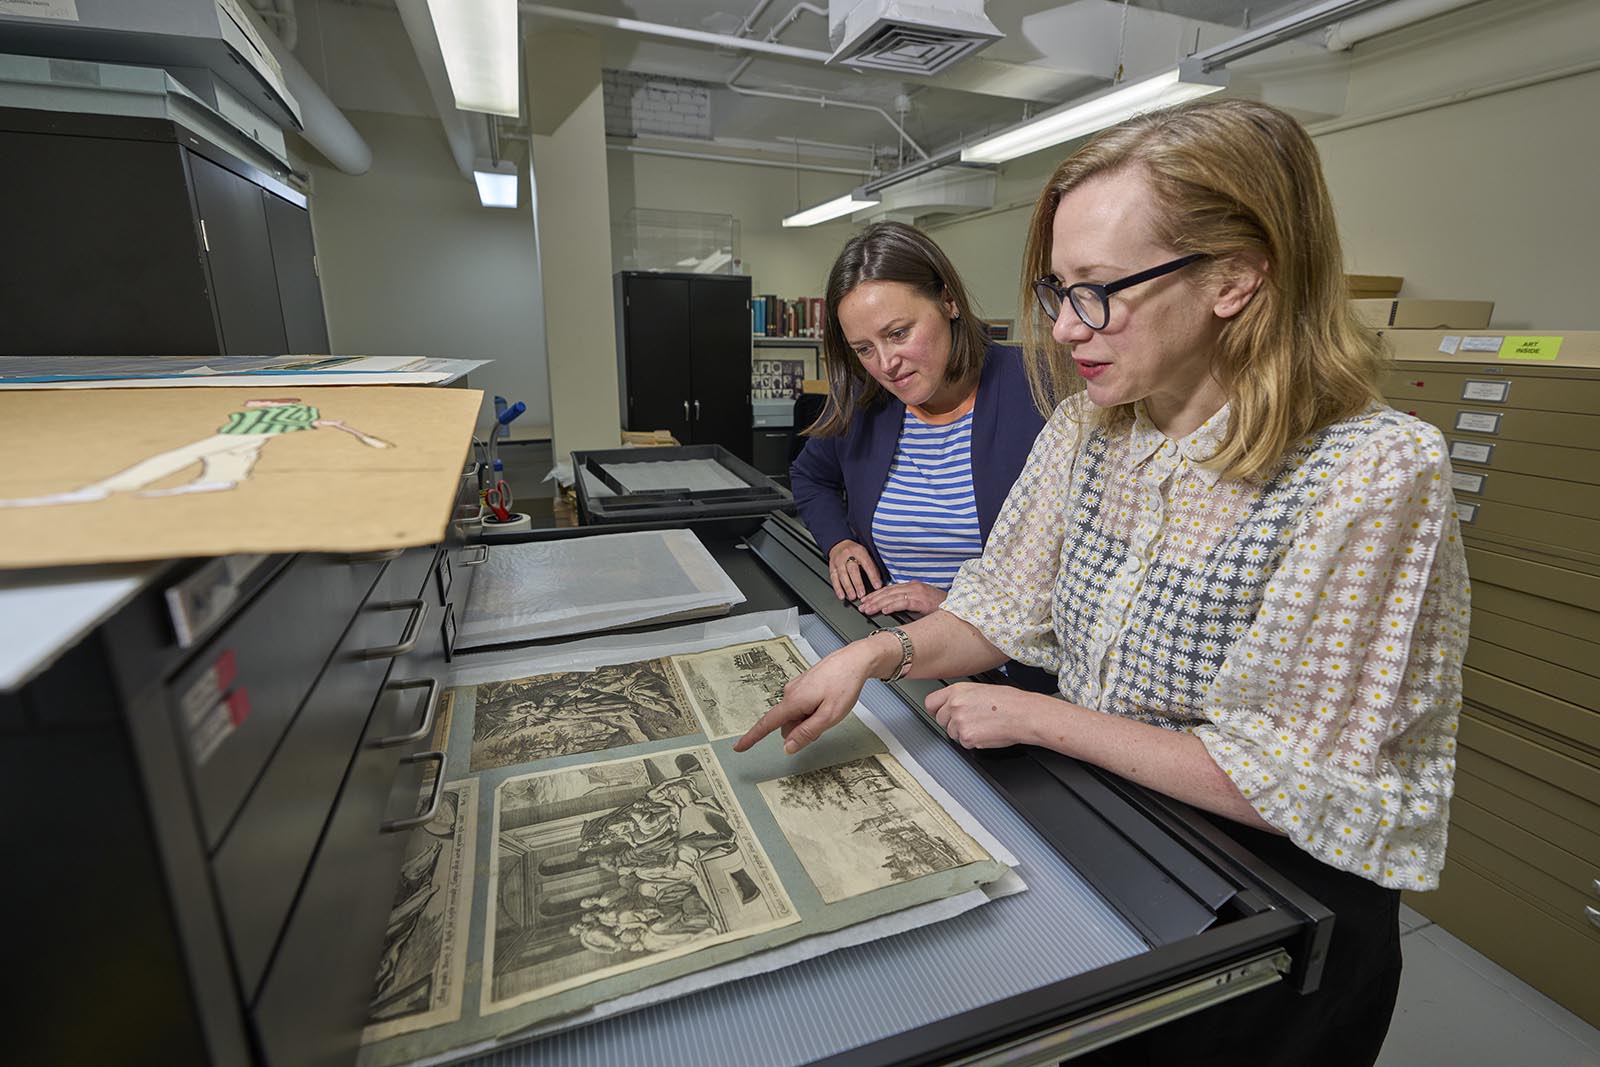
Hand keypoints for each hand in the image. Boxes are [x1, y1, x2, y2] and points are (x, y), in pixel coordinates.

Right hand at [732, 636, 894, 754]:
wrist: (854, 660)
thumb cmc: (844, 686)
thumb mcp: (829, 716)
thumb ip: (807, 733)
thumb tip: (787, 747)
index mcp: (793, 701)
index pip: (767, 724)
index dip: (752, 737)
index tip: (738, 747)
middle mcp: (790, 693)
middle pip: (787, 724)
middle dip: (801, 729)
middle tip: (825, 721)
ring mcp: (796, 688)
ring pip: (796, 716)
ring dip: (809, 719)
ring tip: (829, 708)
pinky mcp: (803, 685)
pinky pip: (801, 706)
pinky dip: (812, 710)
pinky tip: (827, 701)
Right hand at [827, 540, 882, 601]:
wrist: (839, 544)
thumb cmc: (856, 551)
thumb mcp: (866, 554)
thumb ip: (873, 566)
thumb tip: (880, 581)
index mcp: (859, 551)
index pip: (867, 564)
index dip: (873, 576)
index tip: (877, 586)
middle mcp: (847, 555)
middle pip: (852, 570)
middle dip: (858, 583)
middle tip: (862, 594)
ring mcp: (838, 561)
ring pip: (842, 575)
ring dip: (848, 587)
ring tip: (853, 597)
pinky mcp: (832, 567)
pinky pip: (834, 578)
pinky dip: (837, 588)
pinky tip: (841, 595)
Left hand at [856, 580, 944, 617]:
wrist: (957, 608)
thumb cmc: (939, 608)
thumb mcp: (920, 604)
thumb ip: (907, 604)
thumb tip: (891, 610)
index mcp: (912, 587)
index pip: (890, 589)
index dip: (876, 595)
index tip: (866, 601)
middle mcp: (913, 587)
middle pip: (888, 592)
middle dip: (873, 599)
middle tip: (862, 606)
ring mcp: (917, 592)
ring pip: (892, 596)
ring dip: (878, 603)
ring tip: (868, 608)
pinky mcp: (921, 600)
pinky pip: (903, 602)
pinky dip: (892, 605)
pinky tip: (884, 610)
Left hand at [925, 683, 1042, 749]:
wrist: (1023, 714)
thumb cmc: (1010, 701)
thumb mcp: (980, 689)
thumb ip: (961, 697)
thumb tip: (951, 704)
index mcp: (957, 690)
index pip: (931, 702)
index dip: (936, 710)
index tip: (939, 713)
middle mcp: (955, 705)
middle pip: (940, 720)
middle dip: (951, 723)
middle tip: (969, 721)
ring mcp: (959, 722)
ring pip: (951, 733)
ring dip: (963, 733)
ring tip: (982, 725)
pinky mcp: (967, 737)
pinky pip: (963, 744)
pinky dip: (973, 742)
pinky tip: (985, 733)